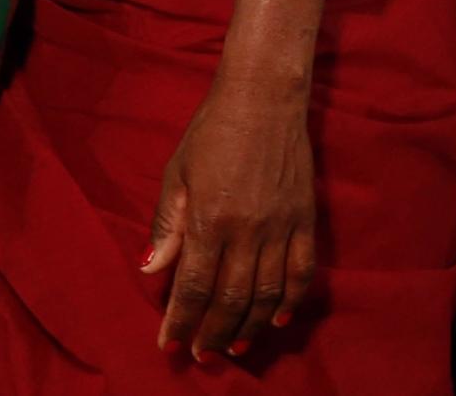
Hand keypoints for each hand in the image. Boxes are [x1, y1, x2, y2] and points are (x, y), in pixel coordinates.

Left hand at [143, 67, 316, 359]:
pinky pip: (302, 274)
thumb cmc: (209, 133)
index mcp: (210, 218)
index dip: (181, 319)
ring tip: (231, 348)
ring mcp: (281, 229)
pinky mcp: (306, 222)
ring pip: (267, 295)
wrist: (263, 101)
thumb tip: (149, 270)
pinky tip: (275, 321)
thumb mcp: (175, 172)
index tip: (170, 344)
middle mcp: (248, 231)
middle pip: (230, 298)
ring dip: (248, 326)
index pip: (193, 284)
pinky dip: (290, 303)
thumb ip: (167, 225)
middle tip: (200, 355)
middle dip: (211, 331)